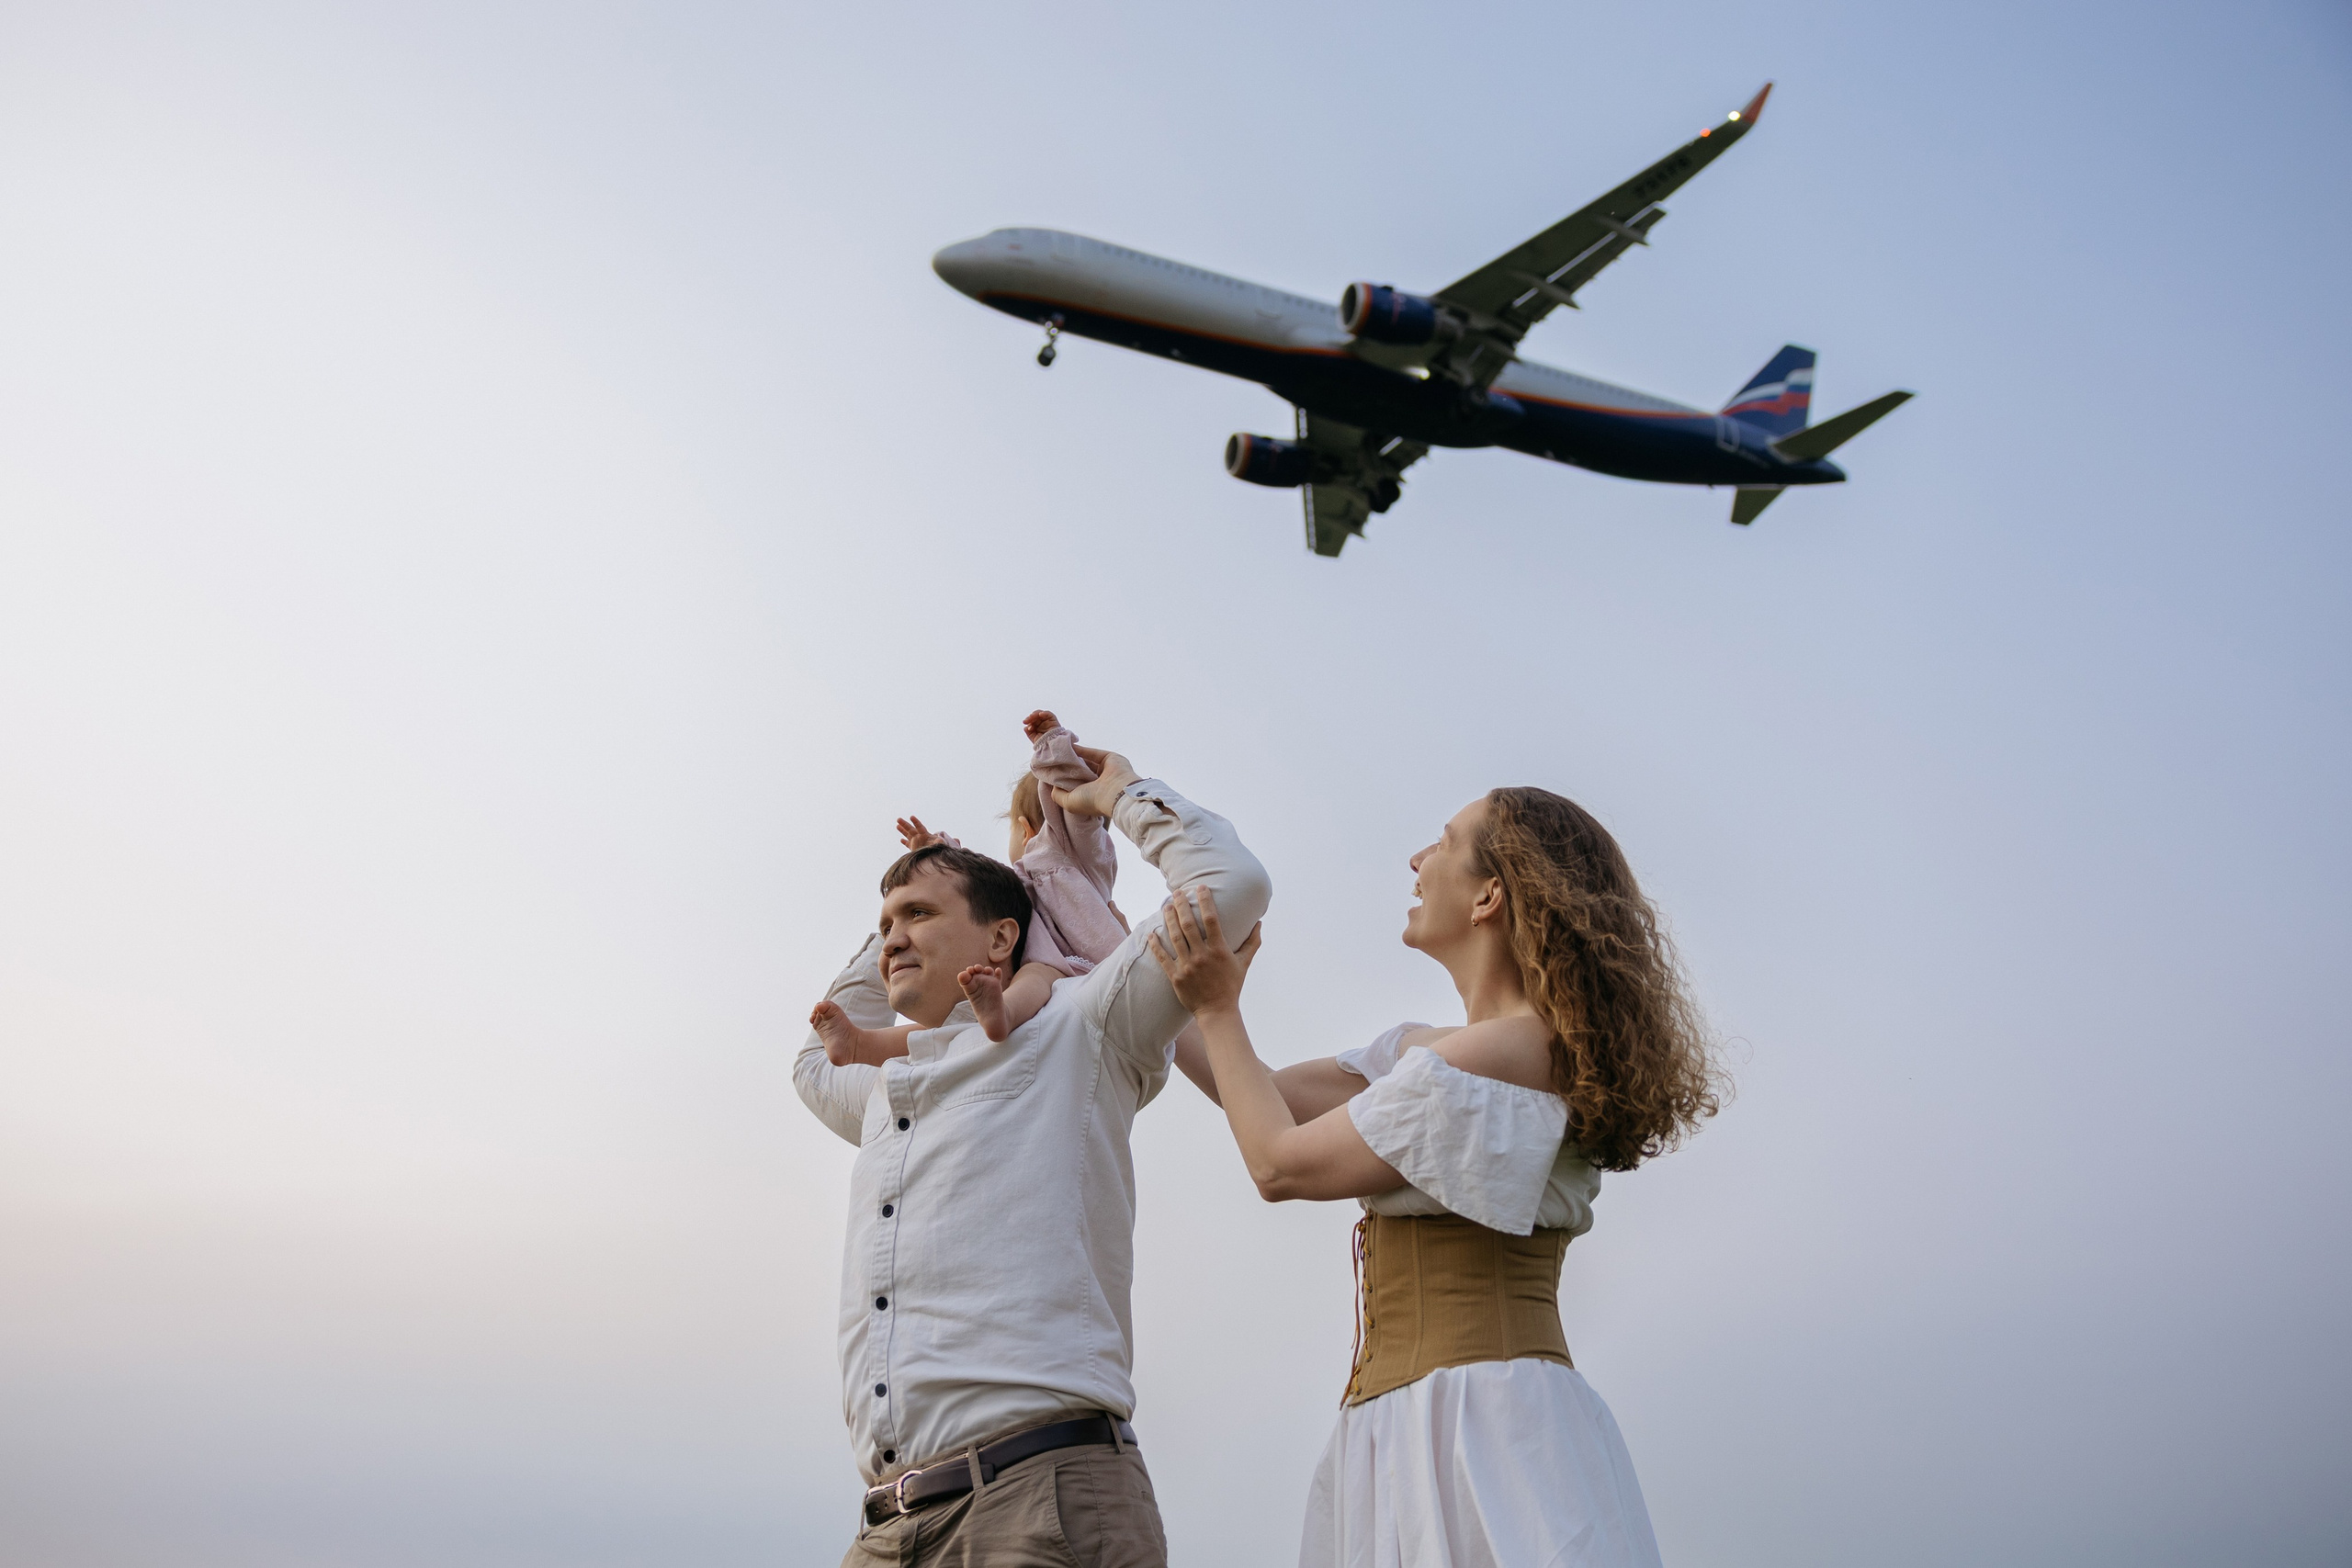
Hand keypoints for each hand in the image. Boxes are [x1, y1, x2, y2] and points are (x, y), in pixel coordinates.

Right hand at [896, 815, 943, 849]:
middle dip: (905, 824)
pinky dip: (905, 842)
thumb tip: (939, 839)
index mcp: (926, 835)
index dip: (916, 822)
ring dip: (902, 830)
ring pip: (908, 835)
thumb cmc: (940, 849)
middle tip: (898, 819)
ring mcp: (916, 842)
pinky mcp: (914, 849)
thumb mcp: (941, 844)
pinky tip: (901, 839)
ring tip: (897, 825)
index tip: (911, 817)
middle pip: (911, 829)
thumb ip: (940, 841)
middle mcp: (920, 837)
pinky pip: (908, 845)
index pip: (919, 827)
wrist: (937, 856)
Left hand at [1022, 709, 1059, 741]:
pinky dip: (1045, 713)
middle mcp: (1043, 724)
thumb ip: (1029, 733)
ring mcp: (1048, 722)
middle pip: (1036, 717)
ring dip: (1035, 714)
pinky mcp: (1053, 721)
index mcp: (1038, 728)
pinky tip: (1040, 714)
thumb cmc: (1043, 744)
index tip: (1025, 724)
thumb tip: (1025, 728)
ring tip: (1031, 716)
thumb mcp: (1034, 738)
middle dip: (1030, 717)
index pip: (1032, 721)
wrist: (1051, 746)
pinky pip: (1049, 714)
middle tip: (1026, 720)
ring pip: (1041, 714)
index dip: (1028, 721)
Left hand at [1050, 746, 1140, 817]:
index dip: (1064, 781)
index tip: (1052, 774)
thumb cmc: (1092, 800)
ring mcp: (1105, 771)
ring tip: (1060, 753)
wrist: (1115, 792)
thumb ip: (1057, 794)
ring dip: (1074, 757)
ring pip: (1087, 762)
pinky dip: (1081, 750)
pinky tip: (1069, 747)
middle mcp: (1098, 785)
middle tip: (1055, 761)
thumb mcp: (1068, 802)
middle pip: (1080, 773)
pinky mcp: (1109, 758)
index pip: (1076, 787)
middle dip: (1068, 767)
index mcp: (1091, 797)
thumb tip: (1053, 783)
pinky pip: (1092, 753)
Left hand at [1148, 887, 1261, 1016]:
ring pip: (1174, 937)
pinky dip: (1156, 944)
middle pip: (1188, 924)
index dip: (1205, 901)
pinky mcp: (1176, 977)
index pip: (1212, 919)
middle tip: (1177, 893)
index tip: (1201, 887)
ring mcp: (1187, 966)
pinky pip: (1163, 957)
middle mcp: (1202, 956)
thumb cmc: (1231, 986)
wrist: (1217, 1012)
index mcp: (1219, 950)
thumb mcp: (1244, 963)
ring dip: (1168, 919)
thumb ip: (1252, 942)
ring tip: (1165, 906)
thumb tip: (1259, 923)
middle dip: (1181, 905)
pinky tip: (1152, 933)